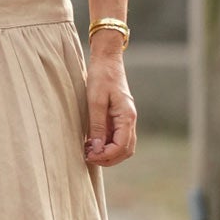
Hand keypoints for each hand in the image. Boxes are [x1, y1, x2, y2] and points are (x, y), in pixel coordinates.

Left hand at [83, 37, 135, 165]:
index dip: (106, 156)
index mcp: (127, 116)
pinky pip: (117, 137)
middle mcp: (130, 120)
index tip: (89, 156)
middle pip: (125, 150)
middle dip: (109, 158)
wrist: (107, 60)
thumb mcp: (95, 101)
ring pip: (123, 146)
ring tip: (90, 151)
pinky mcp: (120, 117)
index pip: (121, 146)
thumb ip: (96, 126)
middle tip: (89, 157)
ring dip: (108, 153)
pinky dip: (107, 145)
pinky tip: (92, 143)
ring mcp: (126, 119)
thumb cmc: (101, 77)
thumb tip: (96, 148)